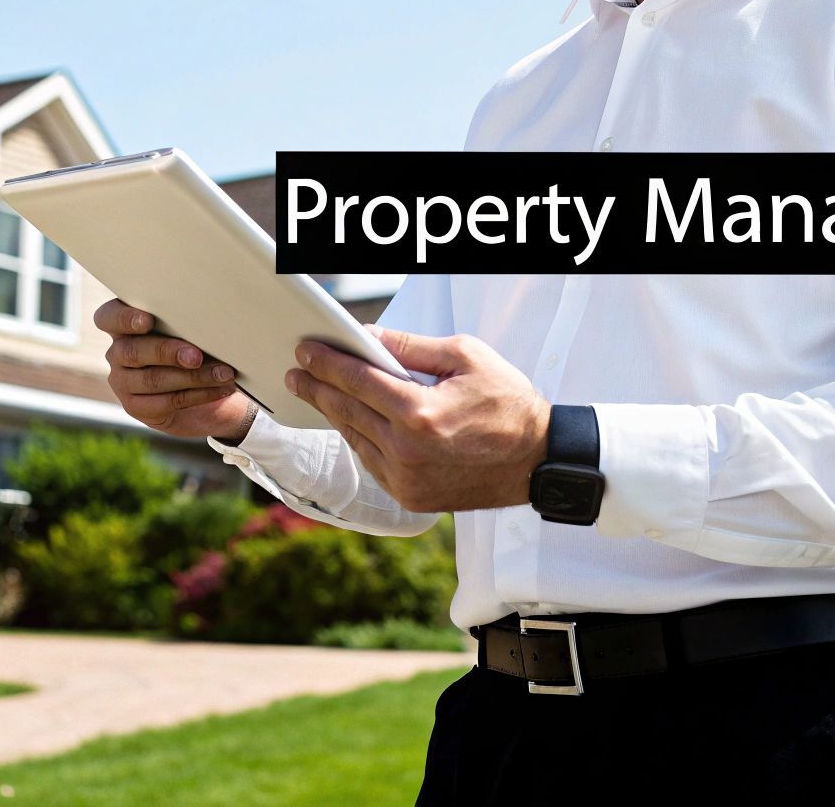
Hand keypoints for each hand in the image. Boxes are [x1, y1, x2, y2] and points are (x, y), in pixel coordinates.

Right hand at [96, 298, 254, 440]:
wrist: (205, 396)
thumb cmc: (195, 350)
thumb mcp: (190, 333)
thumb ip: (186, 326)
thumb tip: (209, 325)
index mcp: (124, 326)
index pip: (108, 317)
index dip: (125, 318)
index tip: (148, 321)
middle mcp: (118, 353)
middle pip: (133, 351)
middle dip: (168, 352)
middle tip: (197, 356)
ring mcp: (123, 382)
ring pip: (153, 379)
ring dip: (194, 376)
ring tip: (224, 374)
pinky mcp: (136, 408)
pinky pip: (168, 401)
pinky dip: (200, 394)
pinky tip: (220, 389)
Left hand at [286, 326, 551, 512]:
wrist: (538, 461)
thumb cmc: (508, 404)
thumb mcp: (466, 358)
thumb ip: (412, 348)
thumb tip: (370, 337)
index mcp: (419, 413)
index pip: (357, 380)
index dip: (326, 363)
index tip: (305, 352)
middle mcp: (406, 450)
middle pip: (346, 410)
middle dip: (317, 388)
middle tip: (296, 373)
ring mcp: (406, 479)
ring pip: (354, 438)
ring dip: (334, 414)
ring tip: (317, 393)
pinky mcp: (410, 497)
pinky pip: (372, 462)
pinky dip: (359, 439)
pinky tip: (351, 422)